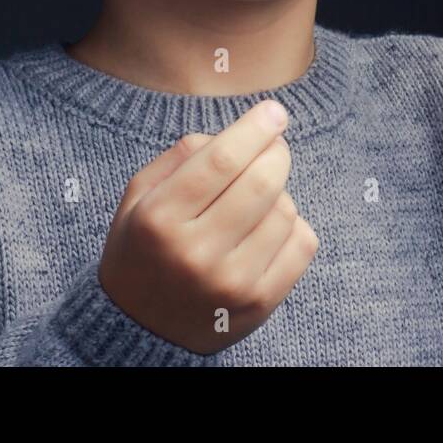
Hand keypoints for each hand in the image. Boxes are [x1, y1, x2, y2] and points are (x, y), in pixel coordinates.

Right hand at [98, 100, 318, 353]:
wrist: (140, 330)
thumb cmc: (144, 248)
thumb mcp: (140, 197)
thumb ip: (182, 156)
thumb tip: (242, 132)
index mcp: (158, 219)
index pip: (220, 160)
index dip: (254, 129)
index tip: (275, 112)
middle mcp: (194, 253)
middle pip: (261, 183)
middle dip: (276, 152)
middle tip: (274, 145)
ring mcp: (230, 283)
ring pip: (285, 211)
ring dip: (280, 194)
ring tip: (256, 202)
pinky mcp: (260, 304)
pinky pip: (302, 244)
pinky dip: (294, 226)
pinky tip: (268, 230)